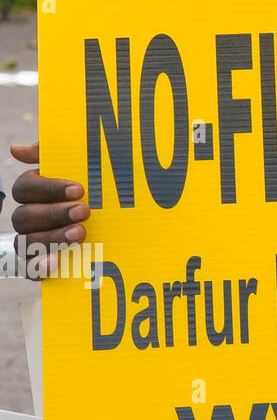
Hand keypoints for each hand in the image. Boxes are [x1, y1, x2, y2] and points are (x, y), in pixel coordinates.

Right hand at [9, 143, 89, 279]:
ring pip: (26, 242)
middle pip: (25, 217)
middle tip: (84, 211)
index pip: (25, 187)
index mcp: (33, 191)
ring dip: (52, 238)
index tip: (79, 189)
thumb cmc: (91, 186)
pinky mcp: (40, 263)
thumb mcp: (78, 165)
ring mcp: (31, 241)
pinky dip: (38, 267)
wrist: (116, 218)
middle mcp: (27, 216)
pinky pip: (28, 269)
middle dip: (55, 214)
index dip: (49, 188)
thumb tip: (16, 149)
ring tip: (80, 234)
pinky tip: (55, 262)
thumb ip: (51, 154)